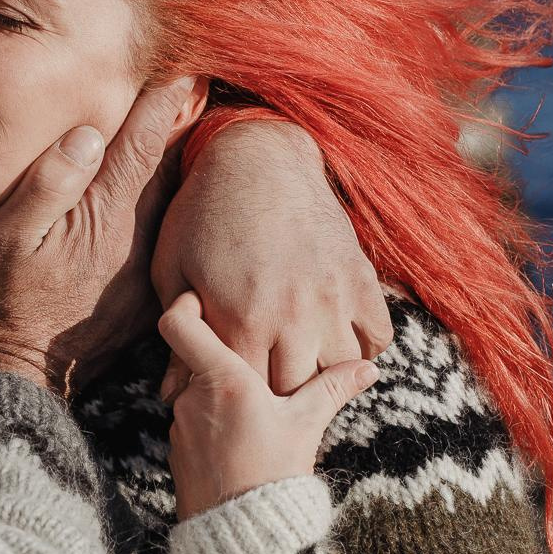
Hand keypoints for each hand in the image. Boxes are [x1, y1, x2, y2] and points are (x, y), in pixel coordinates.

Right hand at [0, 78, 197, 391]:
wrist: (22, 376)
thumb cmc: (3, 301)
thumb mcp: (9, 237)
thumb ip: (51, 182)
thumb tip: (89, 132)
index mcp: (106, 214)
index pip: (146, 141)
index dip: (167, 97)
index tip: (186, 60)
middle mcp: (139, 237)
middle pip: (173, 163)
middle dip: (185, 119)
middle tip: (201, 76)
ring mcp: (150, 266)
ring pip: (175, 197)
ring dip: (183, 159)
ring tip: (196, 117)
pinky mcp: (149, 290)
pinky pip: (169, 232)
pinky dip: (174, 202)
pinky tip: (175, 188)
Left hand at [151, 118, 392, 396]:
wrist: (255, 156)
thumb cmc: (201, 214)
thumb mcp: (175, 274)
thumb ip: (181, 341)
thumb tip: (174, 396)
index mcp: (241, 321)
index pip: (250, 393)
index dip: (241, 396)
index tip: (235, 386)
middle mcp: (292, 317)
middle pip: (297, 390)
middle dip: (280, 391)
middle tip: (268, 374)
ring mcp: (332, 298)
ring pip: (342, 369)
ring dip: (323, 371)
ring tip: (301, 359)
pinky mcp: (360, 277)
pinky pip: (377, 335)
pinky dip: (360, 345)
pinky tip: (334, 336)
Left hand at [158, 291, 378, 519]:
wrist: (242, 537)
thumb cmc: (274, 476)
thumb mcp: (306, 426)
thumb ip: (331, 388)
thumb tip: (367, 367)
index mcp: (222, 380)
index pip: (179, 323)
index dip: (187, 305)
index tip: (206, 302)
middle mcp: (192, 396)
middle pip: (193, 356)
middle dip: (222, 356)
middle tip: (254, 362)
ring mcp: (180, 424)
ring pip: (194, 390)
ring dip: (219, 393)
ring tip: (254, 412)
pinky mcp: (177, 450)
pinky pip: (192, 420)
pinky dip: (212, 421)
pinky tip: (240, 439)